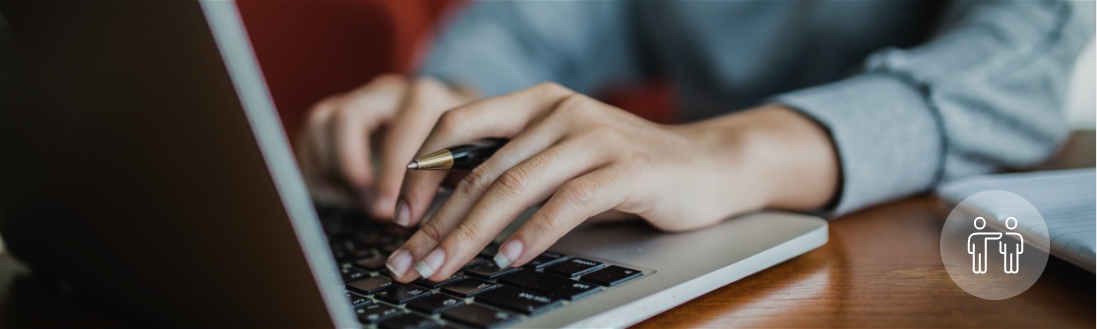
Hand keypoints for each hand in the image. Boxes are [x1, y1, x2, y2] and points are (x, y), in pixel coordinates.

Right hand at [297, 74, 476, 218]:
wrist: (457, 115)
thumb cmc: (462, 145)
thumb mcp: (465, 157)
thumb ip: (449, 178)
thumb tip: (426, 221)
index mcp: (424, 99)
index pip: (398, 134)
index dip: (390, 178)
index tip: (390, 212)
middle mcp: (389, 91)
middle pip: (347, 119)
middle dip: (351, 169)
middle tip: (368, 204)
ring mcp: (362, 97)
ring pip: (323, 121)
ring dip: (331, 166)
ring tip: (353, 198)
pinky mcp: (343, 109)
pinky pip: (313, 130)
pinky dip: (316, 162)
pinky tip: (334, 189)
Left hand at [385, 83, 839, 281]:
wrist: (707, 166)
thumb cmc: (627, 168)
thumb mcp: (562, 156)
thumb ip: (514, 165)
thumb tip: (446, 207)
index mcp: (536, 102)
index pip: (458, 124)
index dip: (421, 170)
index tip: (399, 217)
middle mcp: (559, 111)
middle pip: (480, 169)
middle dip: (438, 222)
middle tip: (411, 261)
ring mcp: (592, 136)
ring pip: (514, 187)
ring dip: (472, 234)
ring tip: (445, 268)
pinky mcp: (624, 168)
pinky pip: (566, 203)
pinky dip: (532, 234)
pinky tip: (509, 259)